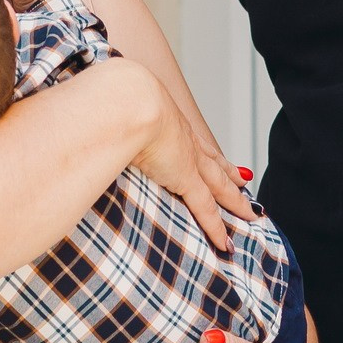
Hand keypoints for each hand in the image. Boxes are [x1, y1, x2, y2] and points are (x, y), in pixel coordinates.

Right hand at [119, 60, 255, 250]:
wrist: (129, 101)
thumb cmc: (116, 101)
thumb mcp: (118, 111)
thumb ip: (110, 122)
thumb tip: (91, 127)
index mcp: (169, 122)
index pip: (195, 142)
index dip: (207, 152)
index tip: (219, 158)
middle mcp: (184, 140)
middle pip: (215, 163)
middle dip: (231, 175)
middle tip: (246, 181)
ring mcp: (188, 160)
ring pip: (220, 186)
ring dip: (235, 202)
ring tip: (250, 213)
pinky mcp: (186, 178)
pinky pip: (206, 209)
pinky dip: (216, 227)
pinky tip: (225, 242)